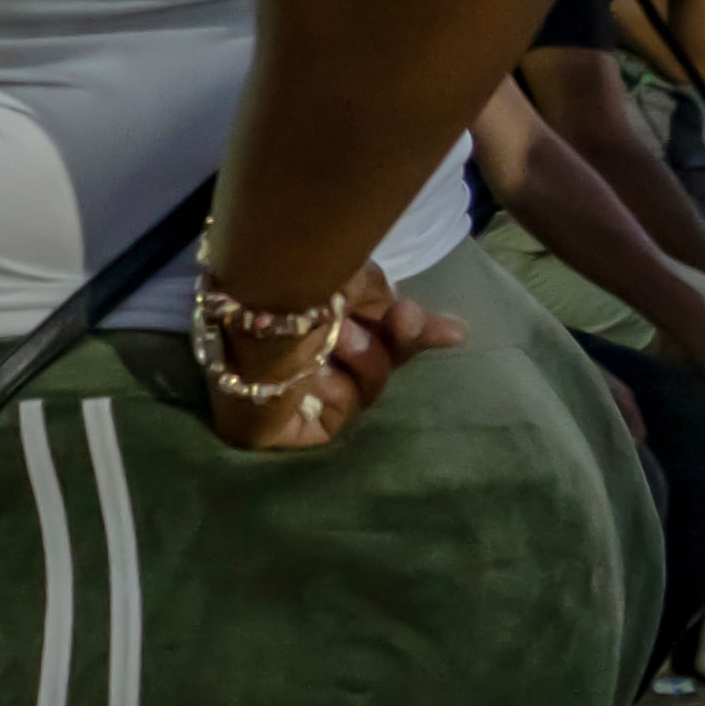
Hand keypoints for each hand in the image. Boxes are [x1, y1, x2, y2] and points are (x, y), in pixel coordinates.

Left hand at [201, 264, 459, 454]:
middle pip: (377, 362)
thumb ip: (387, 302)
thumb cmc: (291, 282)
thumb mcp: (348, 280)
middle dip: (398, 341)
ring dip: (364, 357)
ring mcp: (299, 389)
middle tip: (406, 318)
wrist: (250, 304)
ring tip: (340, 333)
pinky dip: (339, 389)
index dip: (412, 333)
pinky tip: (319, 371)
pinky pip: (340, 412)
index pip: (374, 330)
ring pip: (366, 385)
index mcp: (313, 315)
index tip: (454, 331)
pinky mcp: (291, 425)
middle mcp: (306, 351)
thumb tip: (446, 328)